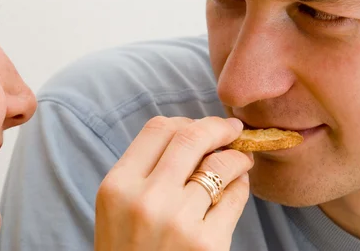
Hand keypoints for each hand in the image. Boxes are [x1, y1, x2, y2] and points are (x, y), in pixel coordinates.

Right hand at [95, 116, 252, 250]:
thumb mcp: (117, 209)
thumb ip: (145, 172)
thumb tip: (194, 136)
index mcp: (117, 186)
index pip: (158, 128)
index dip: (186, 121)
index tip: (201, 127)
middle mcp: (145, 199)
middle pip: (191, 136)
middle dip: (218, 127)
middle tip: (232, 129)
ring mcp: (177, 221)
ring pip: (220, 164)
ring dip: (236, 156)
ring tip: (241, 160)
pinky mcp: (207, 244)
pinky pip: (234, 197)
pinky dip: (242, 185)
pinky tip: (240, 186)